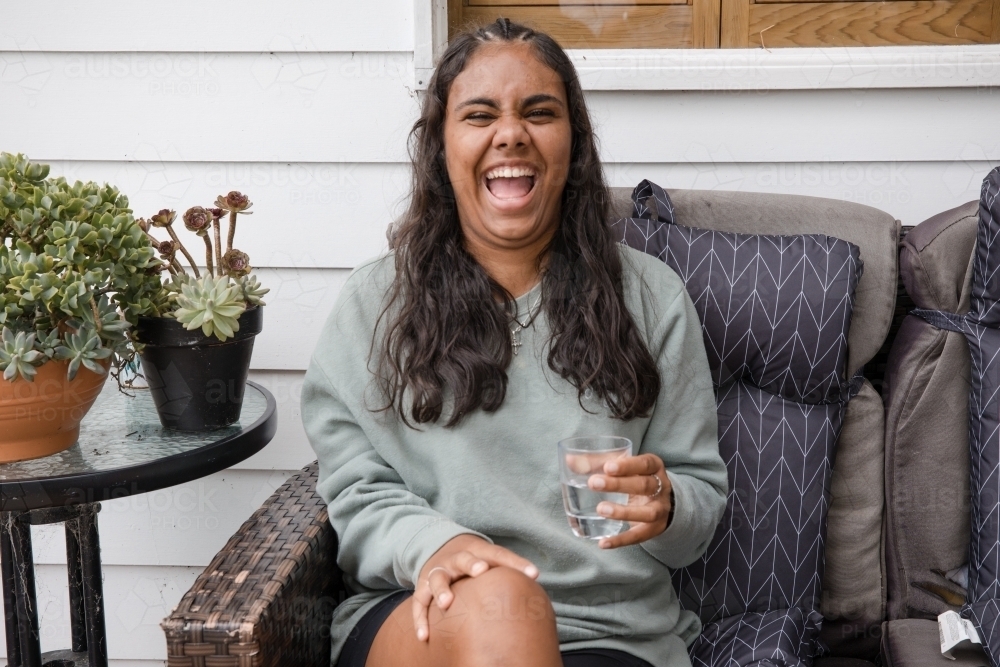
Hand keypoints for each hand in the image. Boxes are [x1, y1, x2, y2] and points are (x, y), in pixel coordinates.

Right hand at [412, 534, 538, 641]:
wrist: (441, 547)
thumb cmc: (475, 559)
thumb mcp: (491, 557)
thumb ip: (511, 567)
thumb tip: (536, 580)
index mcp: (478, 551)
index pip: (499, 554)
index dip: (515, 562)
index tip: (533, 573)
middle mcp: (456, 559)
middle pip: (463, 559)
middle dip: (471, 565)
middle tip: (480, 571)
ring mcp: (438, 572)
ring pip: (437, 578)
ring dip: (441, 590)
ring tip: (446, 604)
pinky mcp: (423, 586)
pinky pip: (419, 601)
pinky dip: (419, 618)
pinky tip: (424, 636)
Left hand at [587, 453, 671, 548]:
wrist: (662, 501)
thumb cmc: (634, 478)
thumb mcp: (623, 467)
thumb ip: (597, 463)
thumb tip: (569, 460)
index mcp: (654, 467)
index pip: (645, 464)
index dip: (628, 465)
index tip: (607, 467)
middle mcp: (661, 488)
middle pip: (644, 485)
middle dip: (619, 484)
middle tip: (594, 483)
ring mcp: (659, 510)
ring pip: (647, 512)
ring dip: (624, 512)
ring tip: (601, 509)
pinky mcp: (653, 529)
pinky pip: (638, 536)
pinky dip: (621, 540)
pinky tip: (604, 543)